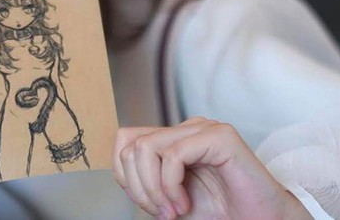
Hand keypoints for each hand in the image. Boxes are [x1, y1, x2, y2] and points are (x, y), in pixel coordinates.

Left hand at [113, 117, 311, 219]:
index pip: (125, 140)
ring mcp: (204, 128)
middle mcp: (187, 128)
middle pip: (132, 145)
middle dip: (139, 187)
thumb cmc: (220, 211)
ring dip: (154, 189)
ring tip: (174, 210)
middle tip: (163, 212)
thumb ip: (145, 180)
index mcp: (173, 138)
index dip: (125, 175)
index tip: (149, 204)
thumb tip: (119, 171)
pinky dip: (171, 186)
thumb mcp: (168, 197)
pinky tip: (184, 204)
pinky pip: (174, 155)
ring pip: (147, 148)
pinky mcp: (220, 136)